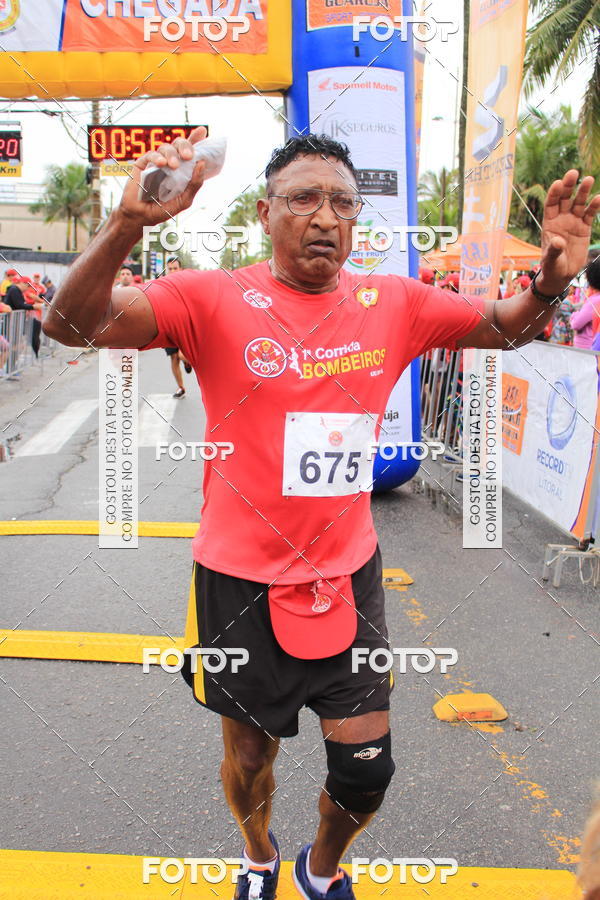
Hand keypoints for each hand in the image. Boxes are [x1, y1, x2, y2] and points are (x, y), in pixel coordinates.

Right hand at [118, 125, 206, 226]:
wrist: (142, 216)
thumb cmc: (163, 209)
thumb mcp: (184, 200)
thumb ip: (194, 183)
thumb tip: (202, 164)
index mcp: (182, 169)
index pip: (190, 151)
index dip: (196, 139)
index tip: (202, 131)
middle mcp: (170, 162)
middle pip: (179, 144)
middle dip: (185, 146)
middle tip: (188, 156)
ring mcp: (157, 162)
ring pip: (166, 147)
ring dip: (172, 154)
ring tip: (173, 166)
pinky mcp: (143, 164)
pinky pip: (151, 154)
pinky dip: (157, 158)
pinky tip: (161, 164)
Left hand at [538, 170, 599, 294]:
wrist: (563, 274)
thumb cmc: (552, 266)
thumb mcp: (551, 259)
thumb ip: (554, 250)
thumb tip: (558, 241)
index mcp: (549, 222)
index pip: (551, 204)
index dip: (554, 193)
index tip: (558, 183)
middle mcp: (561, 218)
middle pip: (565, 198)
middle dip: (569, 186)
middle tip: (573, 173)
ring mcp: (573, 221)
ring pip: (579, 203)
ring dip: (583, 191)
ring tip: (588, 180)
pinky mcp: (584, 227)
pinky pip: (590, 214)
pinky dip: (594, 206)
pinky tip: (599, 198)